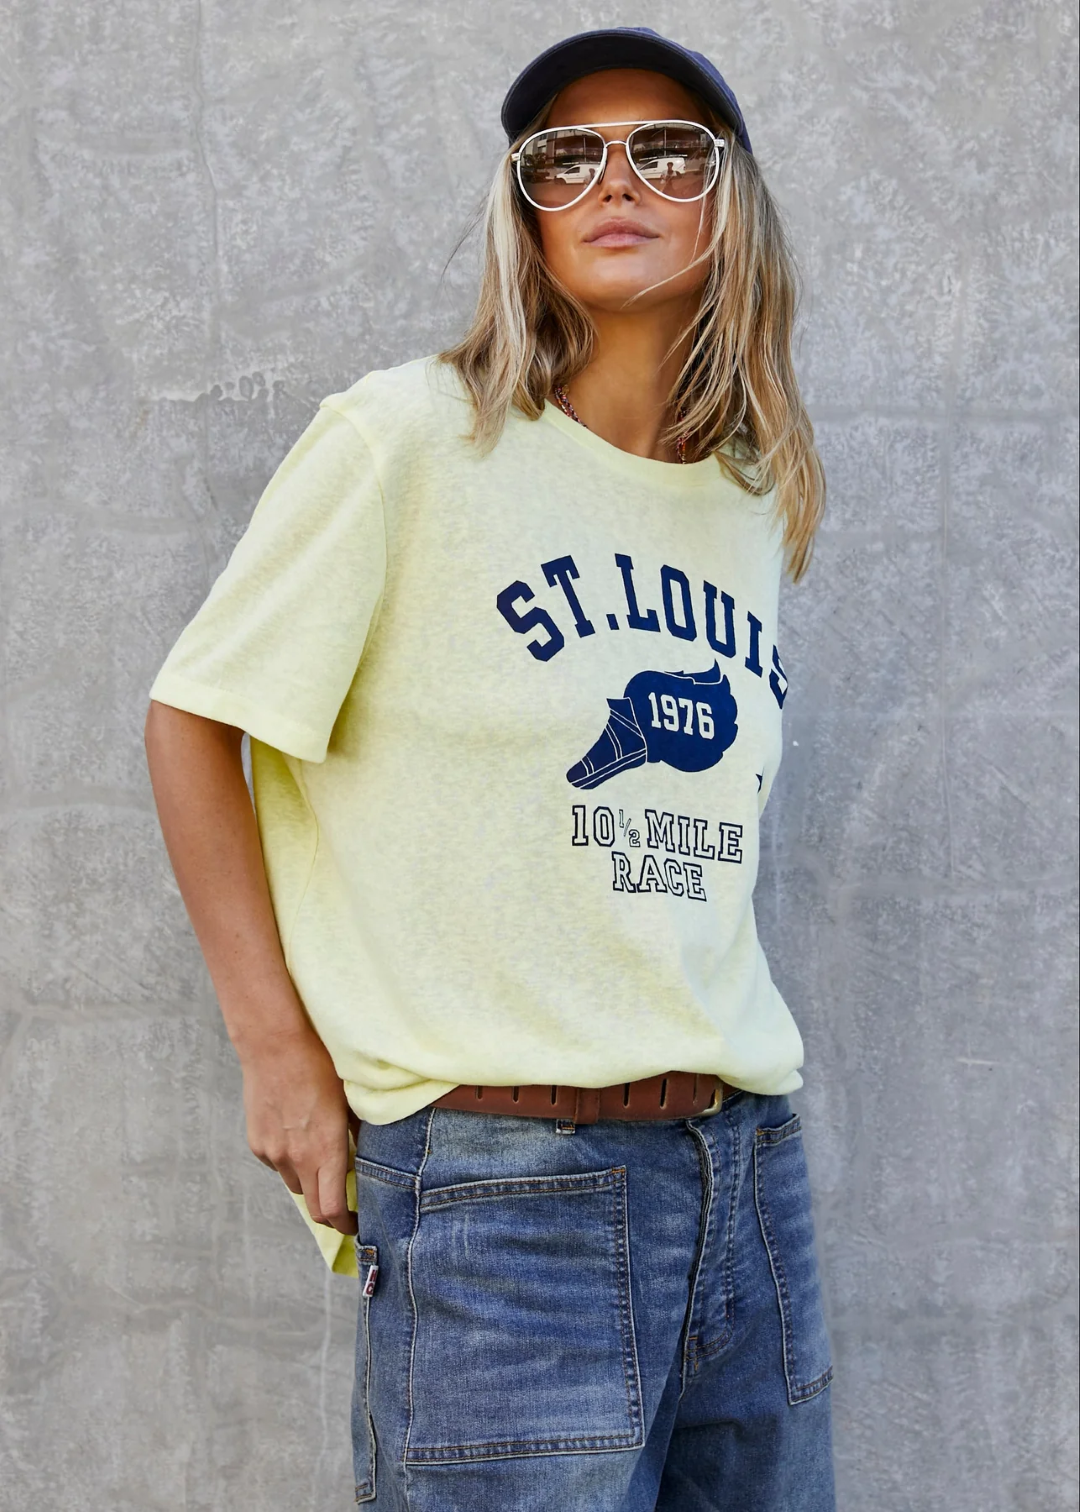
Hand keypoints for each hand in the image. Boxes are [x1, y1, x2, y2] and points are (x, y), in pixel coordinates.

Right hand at [239, 1027, 358, 1235]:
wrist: (274, 1045)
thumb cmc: (319, 1066)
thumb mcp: (349, 1100)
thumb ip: (358, 1132)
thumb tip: (369, 1152)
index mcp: (325, 1151)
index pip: (332, 1210)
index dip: (346, 1225)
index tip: (357, 1223)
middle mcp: (297, 1159)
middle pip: (313, 1207)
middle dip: (330, 1211)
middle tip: (345, 1203)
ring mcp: (273, 1153)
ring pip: (295, 1183)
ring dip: (310, 1181)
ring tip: (320, 1157)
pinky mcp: (256, 1143)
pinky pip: (276, 1163)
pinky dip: (290, 1160)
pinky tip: (297, 1134)